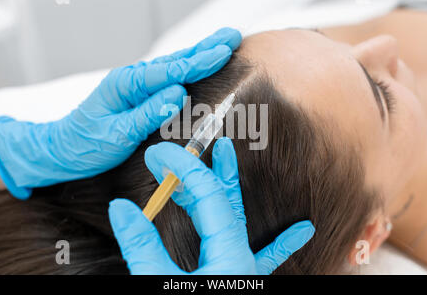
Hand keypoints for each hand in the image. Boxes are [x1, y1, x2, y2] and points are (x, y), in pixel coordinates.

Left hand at [0, 28, 241, 198]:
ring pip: (175, 66)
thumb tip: (178, 93)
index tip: (222, 53)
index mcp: (126, 84)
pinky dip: (188, 69)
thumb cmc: (87, 144)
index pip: (170, 71)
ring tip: (223, 44)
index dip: (198, 62)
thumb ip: (148, 113)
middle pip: (176, 60)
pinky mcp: (140, 95)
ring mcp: (137, 85)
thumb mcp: (117, 133)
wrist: (65, 149)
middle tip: (232, 36)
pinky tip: (200, 63)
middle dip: (205, 49)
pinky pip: (169, 78)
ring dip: (200, 54)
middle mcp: (133, 79)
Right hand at [108, 138, 314, 273]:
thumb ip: (144, 249)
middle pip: (227, 203)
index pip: (207, 196)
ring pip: (238, 221)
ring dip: (227, 192)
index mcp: (227, 255)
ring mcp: (243, 272)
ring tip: (229, 164)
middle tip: (209, 144)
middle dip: (214, 171)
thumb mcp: (161, 286)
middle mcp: (241, 260)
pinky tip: (304, 229)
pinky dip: (281, 242)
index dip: (184, 168)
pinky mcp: (239, 283)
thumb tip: (122, 209)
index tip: (159, 154)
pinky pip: (265, 258)